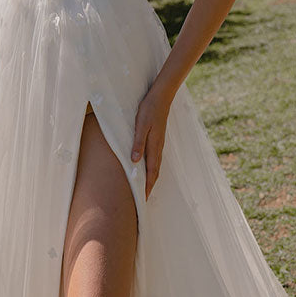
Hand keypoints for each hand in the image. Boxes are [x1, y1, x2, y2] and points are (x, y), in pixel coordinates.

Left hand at [131, 84, 171, 199]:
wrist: (161, 96)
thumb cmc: (149, 109)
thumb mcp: (140, 125)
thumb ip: (138, 143)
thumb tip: (134, 161)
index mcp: (154, 146)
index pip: (151, 172)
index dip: (147, 187)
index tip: (143, 200)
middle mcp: (158, 147)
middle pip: (155, 172)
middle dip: (149, 186)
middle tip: (143, 199)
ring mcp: (159, 143)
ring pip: (155, 166)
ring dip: (151, 178)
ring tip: (145, 188)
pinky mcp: (157, 138)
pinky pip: (155, 158)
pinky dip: (151, 168)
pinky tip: (146, 168)